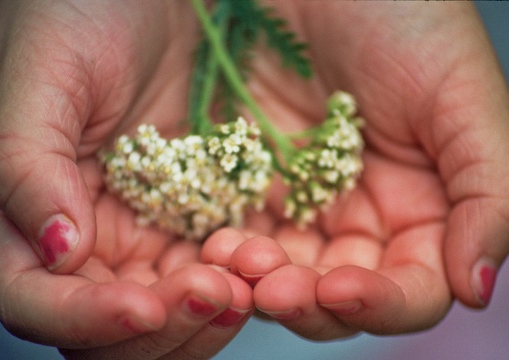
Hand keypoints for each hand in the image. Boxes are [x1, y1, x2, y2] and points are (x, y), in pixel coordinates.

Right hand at [0, 1, 251, 356]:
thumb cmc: (77, 18)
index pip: (38, 300)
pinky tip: (260, 264)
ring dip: (203, 317)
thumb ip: (27, 167)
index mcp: (30, 215)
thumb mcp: (43, 78)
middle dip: (160, 326)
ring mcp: (142, 235)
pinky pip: (213, 274)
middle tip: (212, 292)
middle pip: (108, 330)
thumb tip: (54, 251)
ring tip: (243, 288)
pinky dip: (236, 283)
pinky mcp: (191, 220)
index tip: (142, 303)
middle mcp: (85, 239)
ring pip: (165, 315)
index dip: (85, 317)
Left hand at [202, 1, 508, 339]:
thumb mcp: (459, 94)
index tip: (343, 289)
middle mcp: (361, 218)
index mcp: (421, 208)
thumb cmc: (399, 18)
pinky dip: (229, 255)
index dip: (382, 302)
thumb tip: (477, 286)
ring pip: (285, 278)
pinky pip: (240, 239)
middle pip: (340, 297)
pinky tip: (215, 245)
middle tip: (275, 289)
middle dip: (310, 303)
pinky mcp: (252, 188)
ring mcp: (302, 206)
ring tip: (237, 263)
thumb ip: (488, 191)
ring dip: (263, 285)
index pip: (411, 289)